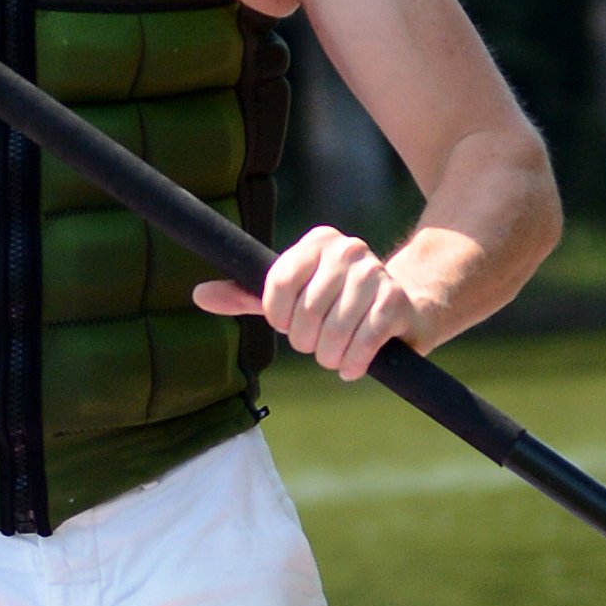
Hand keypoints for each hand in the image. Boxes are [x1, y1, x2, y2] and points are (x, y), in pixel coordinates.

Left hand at [195, 223, 424, 381]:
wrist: (406, 308)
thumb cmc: (337, 304)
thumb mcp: (291, 296)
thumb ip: (247, 296)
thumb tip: (199, 295)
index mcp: (318, 241)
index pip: (278, 284)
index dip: (279, 316)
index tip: (288, 323)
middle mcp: (348, 249)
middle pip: (305, 313)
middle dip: (306, 342)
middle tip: (318, 343)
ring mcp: (375, 274)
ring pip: (333, 333)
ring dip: (330, 358)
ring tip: (336, 355)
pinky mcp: (396, 303)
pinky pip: (362, 344)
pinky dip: (352, 364)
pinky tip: (354, 364)